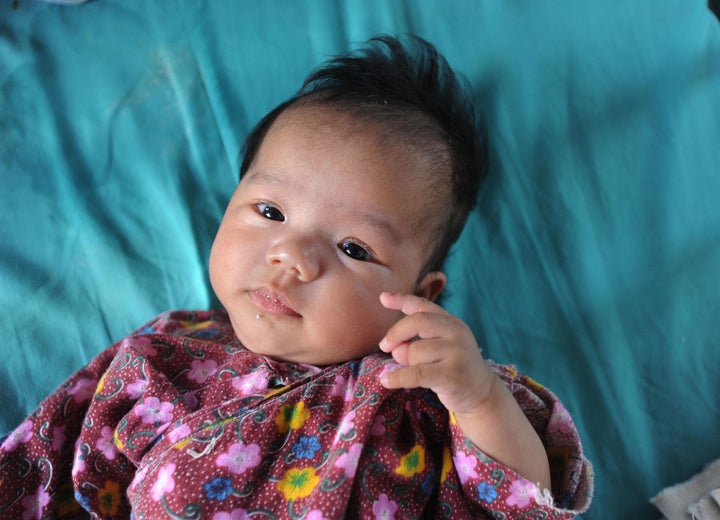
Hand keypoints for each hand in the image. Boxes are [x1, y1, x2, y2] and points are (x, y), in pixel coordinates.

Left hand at [378, 292, 494, 414]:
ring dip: (406, 363)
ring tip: (414, 371)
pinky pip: (415, 373)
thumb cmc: (453, 368)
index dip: (401, 300)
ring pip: (414, 351)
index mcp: (452, 322)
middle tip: (384, 346)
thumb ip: (414, 342)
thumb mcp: (437, 349)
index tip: (383, 298)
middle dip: (396, 333)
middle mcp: (456, 332)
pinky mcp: (451, 375)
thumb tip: (394, 348)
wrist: (482, 394)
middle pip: (416, 322)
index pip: (423, 306)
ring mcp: (456, 353)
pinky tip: (385, 381)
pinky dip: (397, 377)